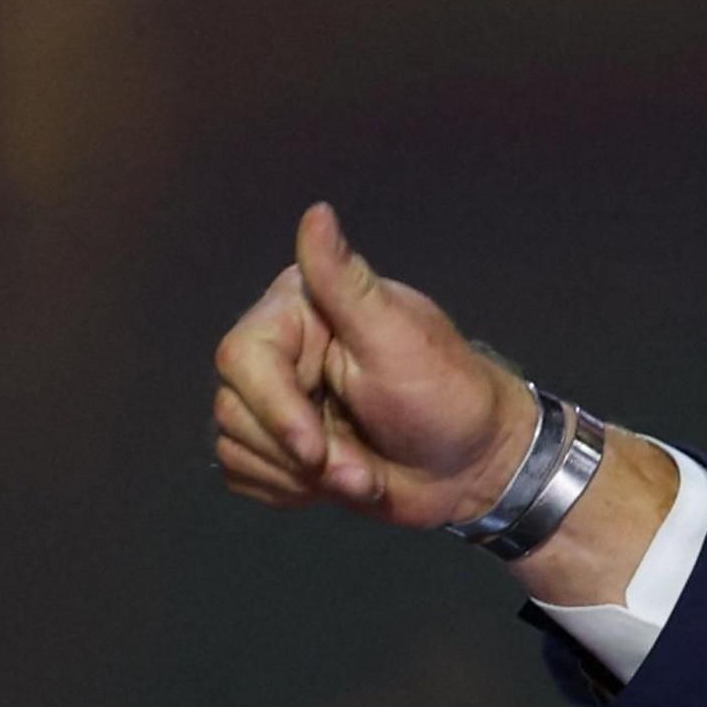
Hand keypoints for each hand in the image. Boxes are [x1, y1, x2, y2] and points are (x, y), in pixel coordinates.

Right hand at [211, 201, 534, 529]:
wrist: (474, 467)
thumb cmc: (446, 397)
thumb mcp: (397, 337)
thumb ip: (345, 281)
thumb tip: (318, 212)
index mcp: (300, 310)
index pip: (241, 358)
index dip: (275, 409)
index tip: (316, 449)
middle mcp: (279, 351)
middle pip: (233, 410)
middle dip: (301, 455)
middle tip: (360, 467)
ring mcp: (276, 402)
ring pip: (234, 447)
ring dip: (303, 479)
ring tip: (360, 471)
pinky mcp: (277, 448)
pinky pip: (245, 476)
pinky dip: (290, 493)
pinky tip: (338, 479)